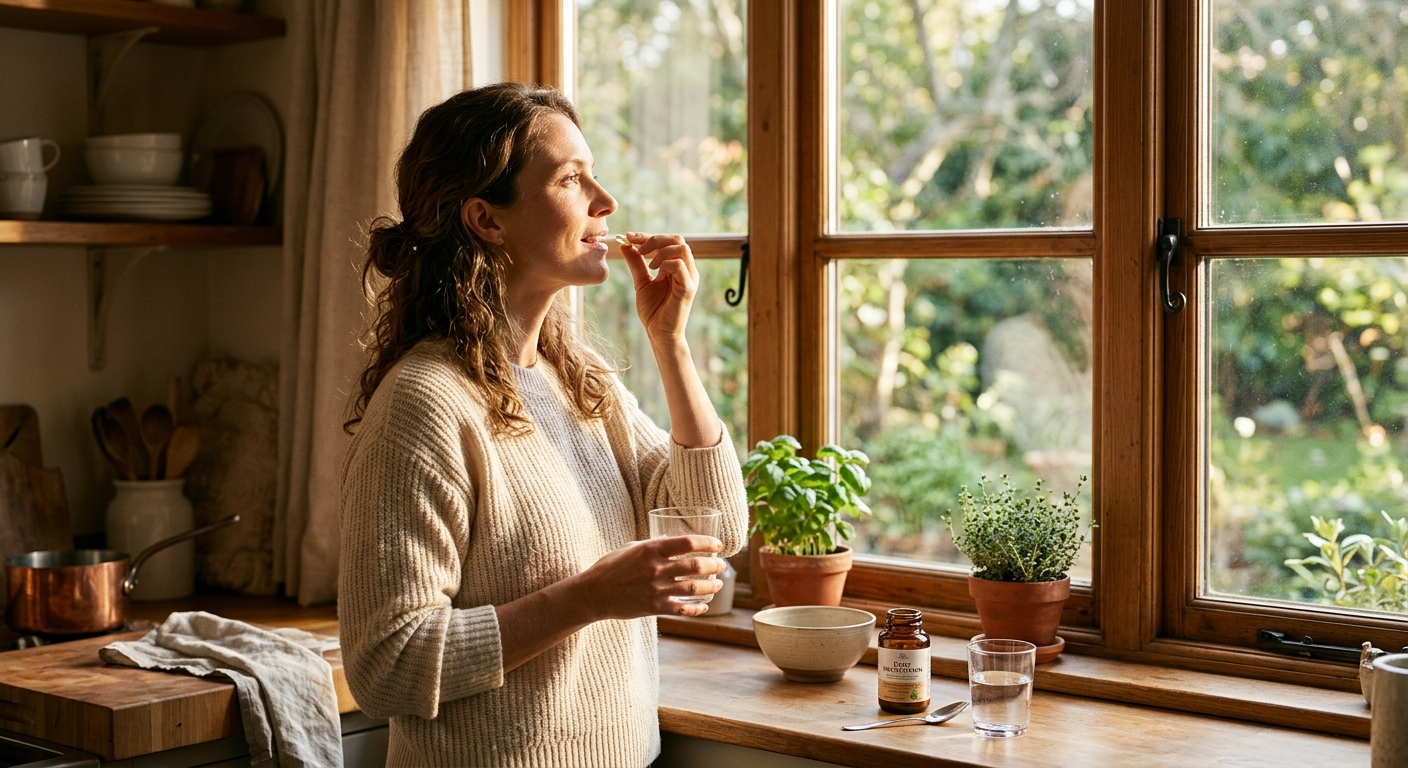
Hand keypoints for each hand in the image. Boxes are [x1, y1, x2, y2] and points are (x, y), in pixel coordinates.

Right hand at [575, 535, 724, 618]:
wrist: (593, 594)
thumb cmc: (610, 567)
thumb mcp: (631, 547)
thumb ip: (653, 544)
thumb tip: (671, 539)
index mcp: (651, 550)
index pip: (688, 543)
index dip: (708, 543)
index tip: (718, 546)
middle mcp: (656, 569)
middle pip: (696, 566)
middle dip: (715, 565)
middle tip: (722, 565)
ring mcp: (656, 590)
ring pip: (694, 588)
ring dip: (711, 586)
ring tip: (718, 584)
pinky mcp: (654, 608)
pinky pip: (683, 609)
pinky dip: (697, 608)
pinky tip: (704, 605)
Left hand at [620, 233, 697, 344]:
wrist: (658, 334)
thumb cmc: (653, 311)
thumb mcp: (641, 282)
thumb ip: (636, 263)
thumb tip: (625, 245)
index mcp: (678, 266)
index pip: (668, 241)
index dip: (647, 236)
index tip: (629, 236)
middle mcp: (687, 269)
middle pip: (677, 239)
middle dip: (655, 239)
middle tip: (637, 247)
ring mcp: (689, 278)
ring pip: (682, 248)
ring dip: (661, 250)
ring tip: (648, 263)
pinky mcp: (688, 288)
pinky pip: (680, 265)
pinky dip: (665, 263)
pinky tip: (655, 272)